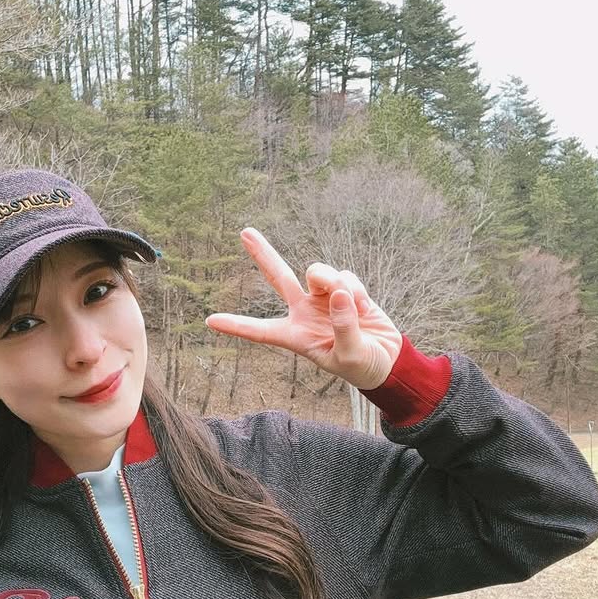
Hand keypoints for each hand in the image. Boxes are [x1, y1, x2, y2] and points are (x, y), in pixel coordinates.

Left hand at [205, 228, 402, 389]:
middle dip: (263, 254)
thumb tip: (336, 292)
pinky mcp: (344, 288)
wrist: (387, 359)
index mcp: (296, 336)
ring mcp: (323, 297)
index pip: (261, 331)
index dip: (237, 326)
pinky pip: (344, 277)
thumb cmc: (362, 366)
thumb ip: (344, 327)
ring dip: (332, 280)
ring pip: (318, 272)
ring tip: (351, 303)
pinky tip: (363, 306)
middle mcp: (304, 312)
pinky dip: (355, 289)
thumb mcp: (351, 356)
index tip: (210, 321)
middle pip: (279, 277)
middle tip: (244, 232)